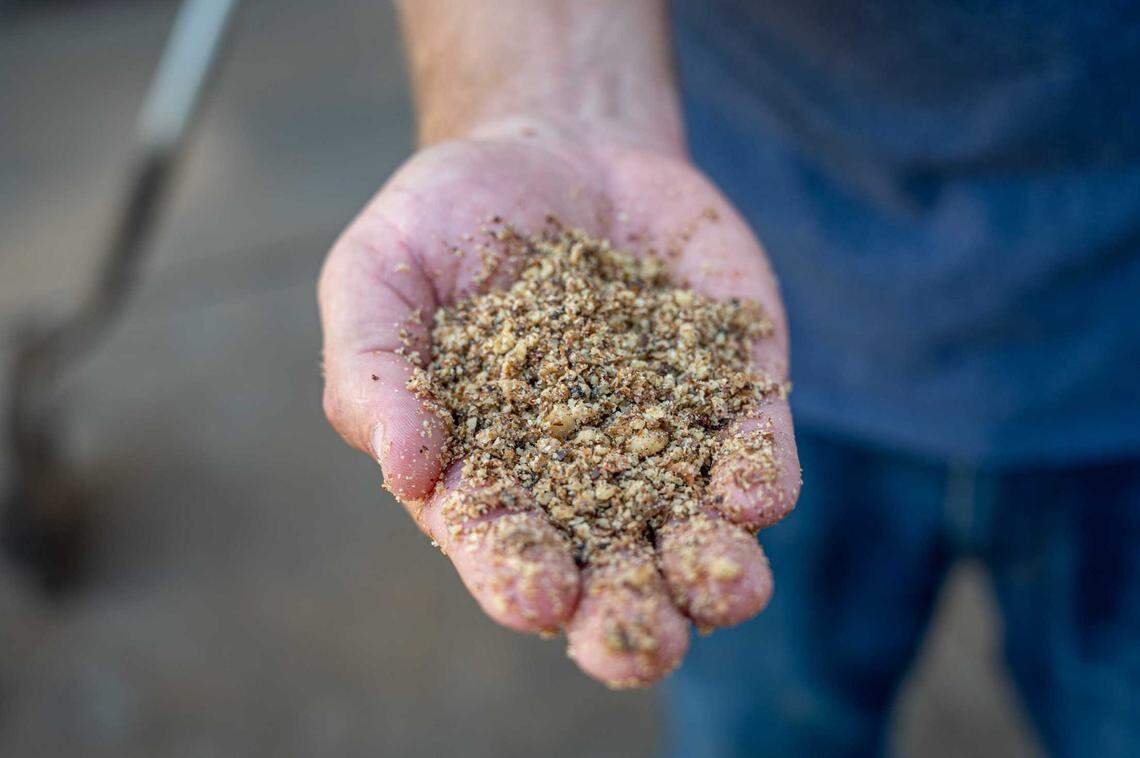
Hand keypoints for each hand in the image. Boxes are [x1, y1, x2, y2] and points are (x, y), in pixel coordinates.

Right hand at [319, 125, 800, 686]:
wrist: (555, 150)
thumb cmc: (445, 224)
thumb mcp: (377, 273)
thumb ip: (372, 370)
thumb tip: (406, 468)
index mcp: (489, 472)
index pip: (501, 544)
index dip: (515, 575)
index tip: (536, 598)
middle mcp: (584, 477)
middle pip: (610, 568)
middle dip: (628, 614)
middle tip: (640, 646)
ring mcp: (666, 437)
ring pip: (696, 530)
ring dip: (712, 569)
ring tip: (725, 592)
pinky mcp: (732, 389)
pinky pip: (754, 448)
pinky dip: (759, 473)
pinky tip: (754, 494)